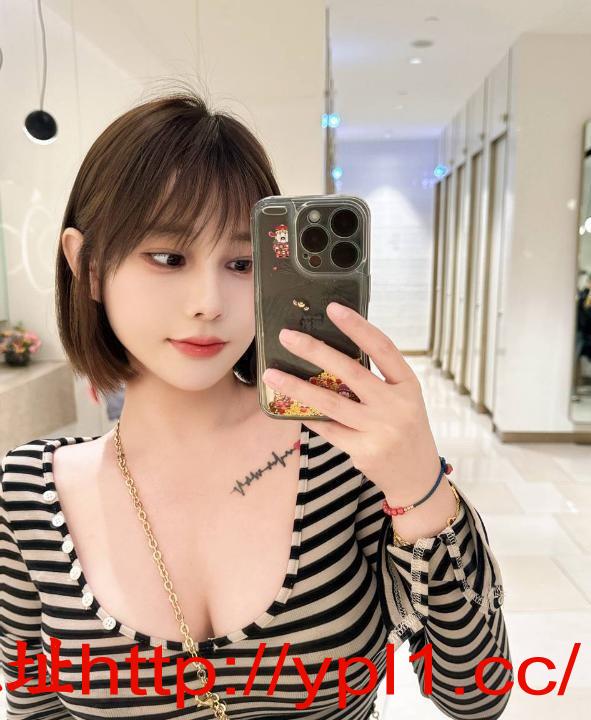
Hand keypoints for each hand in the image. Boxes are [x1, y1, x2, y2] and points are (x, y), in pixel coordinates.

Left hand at [261, 302, 441, 504]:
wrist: (418, 477)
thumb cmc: (405, 430)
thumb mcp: (402, 400)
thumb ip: (376, 380)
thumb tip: (330, 355)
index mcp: (408, 385)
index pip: (382, 348)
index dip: (358, 326)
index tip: (333, 308)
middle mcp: (396, 405)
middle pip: (350, 371)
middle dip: (315, 350)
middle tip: (288, 336)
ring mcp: (380, 429)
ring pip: (330, 402)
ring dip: (296, 387)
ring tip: (271, 374)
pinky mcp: (363, 450)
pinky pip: (327, 428)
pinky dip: (308, 416)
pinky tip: (290, 407)